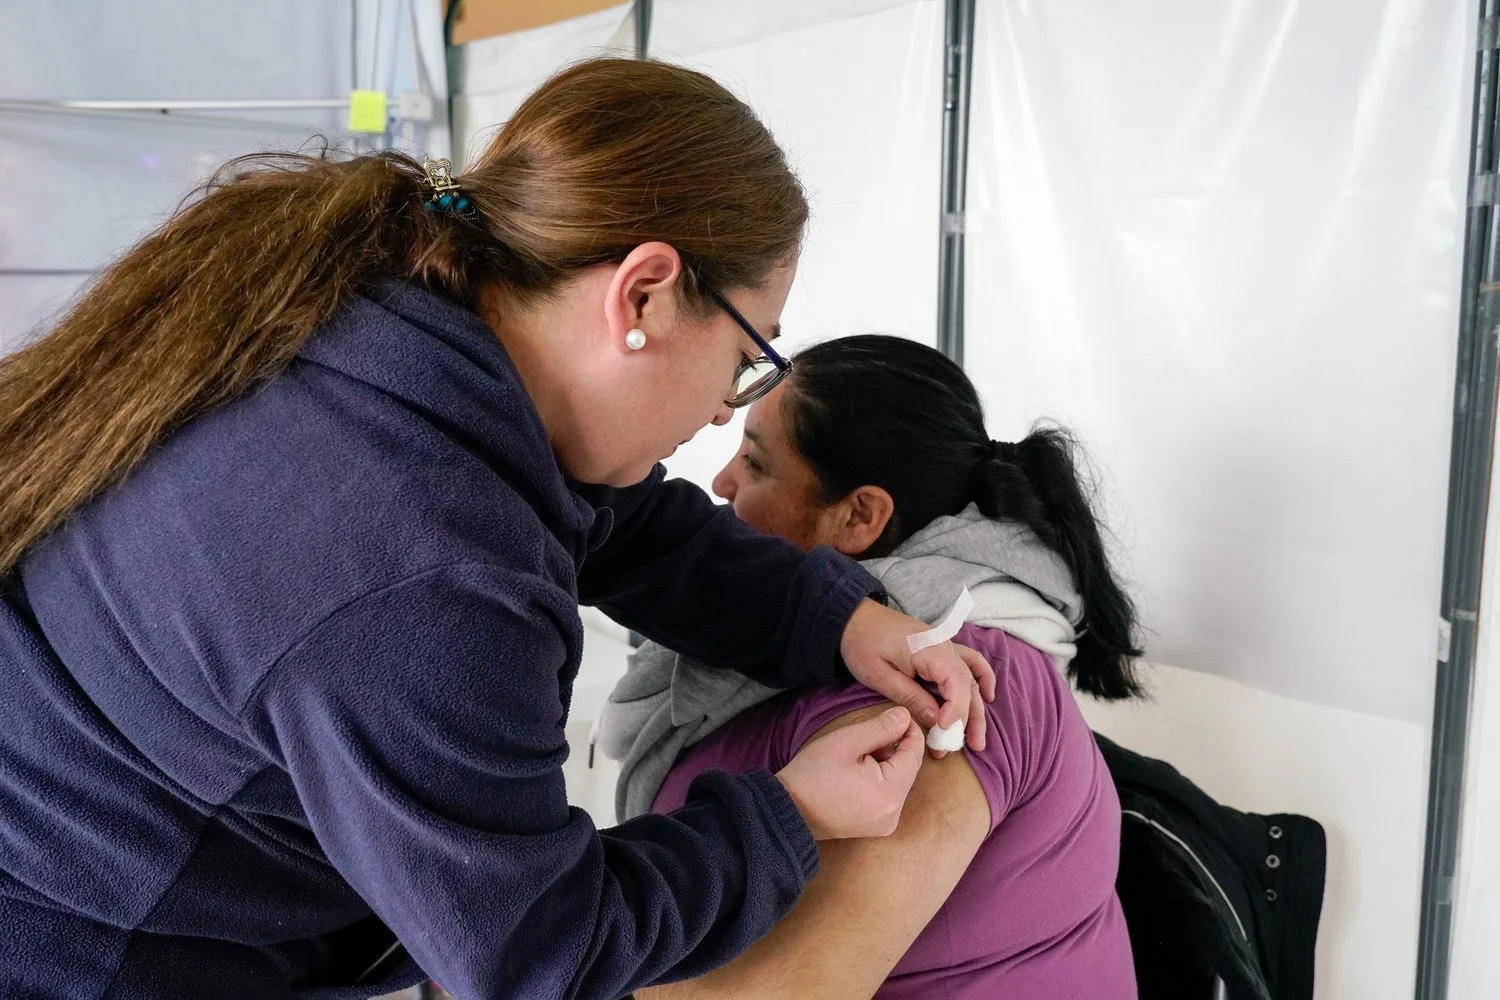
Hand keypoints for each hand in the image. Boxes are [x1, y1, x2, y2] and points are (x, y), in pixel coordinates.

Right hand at [777, 707, 924, 838]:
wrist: (787, 809)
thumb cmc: (812, 774)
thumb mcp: (846, 741)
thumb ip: (880, 728)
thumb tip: (905, 716)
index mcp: (889, 793)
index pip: (914, 755)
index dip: (910, 731)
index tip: (898, 716)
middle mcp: (893, 813)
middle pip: (908, 770)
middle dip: (893, 749)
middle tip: (866, 738)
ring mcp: (885, 823)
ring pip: (898, 782)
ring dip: (886, 764)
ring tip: (856, 756)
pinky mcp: (876, 827)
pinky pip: (888, 796)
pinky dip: (880, 780)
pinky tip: (857, 773)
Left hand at [839, 599, 996, 754]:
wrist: (855, 618)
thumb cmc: (862, 644)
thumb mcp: (879, 675)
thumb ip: (910, 696)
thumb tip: (936, 720)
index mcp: (929, 650)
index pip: (956, 683)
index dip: (956, 711)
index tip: (945, 731)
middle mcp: (945, 646)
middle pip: (967, 686)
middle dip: (970, 719)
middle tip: (971, 747)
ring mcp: (946, 645)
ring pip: (971, 680)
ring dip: (977, 709)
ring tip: (978, 739)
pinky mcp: (942, 648)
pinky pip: (970, 662)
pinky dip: (982, 678)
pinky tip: (988, 697)